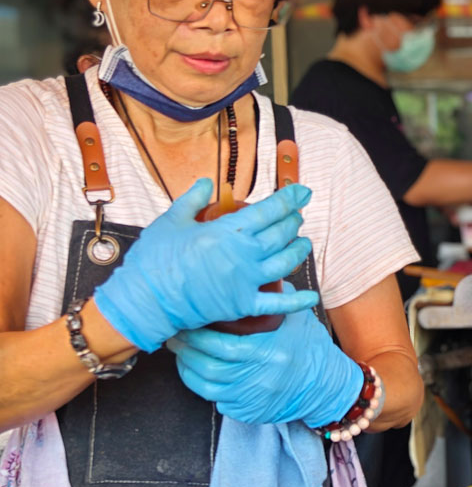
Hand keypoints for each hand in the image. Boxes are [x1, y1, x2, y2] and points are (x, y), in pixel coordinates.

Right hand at [94, 178, 317, 350]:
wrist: (145, 300)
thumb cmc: (154, 259)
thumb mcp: (171, 220)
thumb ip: (192, 199)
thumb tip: (206, 182)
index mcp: (228, 231)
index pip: (268, 210)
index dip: (289, 199)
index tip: (302, 192)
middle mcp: (244, 254)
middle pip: (281, 234)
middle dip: (293, 221)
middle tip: (298, 215)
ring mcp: (247, 281)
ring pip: (285, 262)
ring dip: (299, 250)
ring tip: (304, 242)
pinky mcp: (244, 305)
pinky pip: (278, 304)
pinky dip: (297, 301)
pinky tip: (312, 297)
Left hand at [167, 285, 363, 427]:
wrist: (325, 385)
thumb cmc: (309, 347)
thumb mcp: (296, 319)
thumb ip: (275, 298)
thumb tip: (253, 274)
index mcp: (268, 352)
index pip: (223, 346)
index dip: (199, 336)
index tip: (188, 322)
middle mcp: (258, 378)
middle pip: (209, 366)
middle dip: (187, 350)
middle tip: (175, 336)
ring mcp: (252, 398)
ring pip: (206, 386)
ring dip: (188, 369)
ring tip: (181, 352)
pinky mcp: (249, 412)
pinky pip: (216, 401)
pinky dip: (201, 387)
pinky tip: (196, 373)